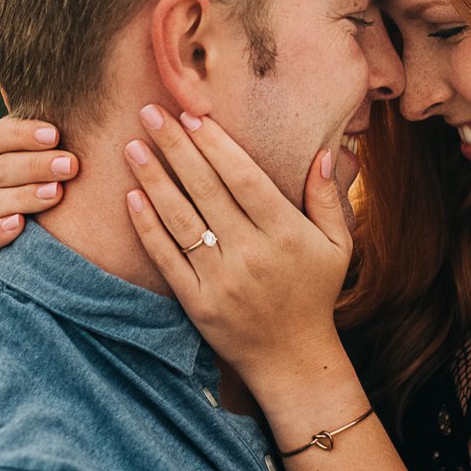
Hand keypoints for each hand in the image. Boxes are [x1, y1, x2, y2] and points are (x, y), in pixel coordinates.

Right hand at [0, 116, 77, 274]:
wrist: (26, 256)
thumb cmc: (50, 202)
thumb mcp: (54, 173)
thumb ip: (65, 149)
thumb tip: (111, 100)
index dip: (23, 134)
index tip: (55, 135)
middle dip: (35, 166)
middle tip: (71, 165)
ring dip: (22, 197)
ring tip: (54, 194)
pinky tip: (18, 226)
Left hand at [119, 106, 352, 391]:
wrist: (292, 357)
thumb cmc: (315, 293)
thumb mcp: (337, 245)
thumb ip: (327, 199)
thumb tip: (325, 153)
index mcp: (286, 234)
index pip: (245, 179)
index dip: (216, 146)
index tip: (194, 116)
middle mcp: (252, 254)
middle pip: (206, 190)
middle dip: (176, 148)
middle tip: (150, 113)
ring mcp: (221, 279)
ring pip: (180, 220)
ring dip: (153, 180)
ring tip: (133, 146)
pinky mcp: (197, 302)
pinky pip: (166, 257)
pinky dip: (147, 226)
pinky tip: (132, 197)